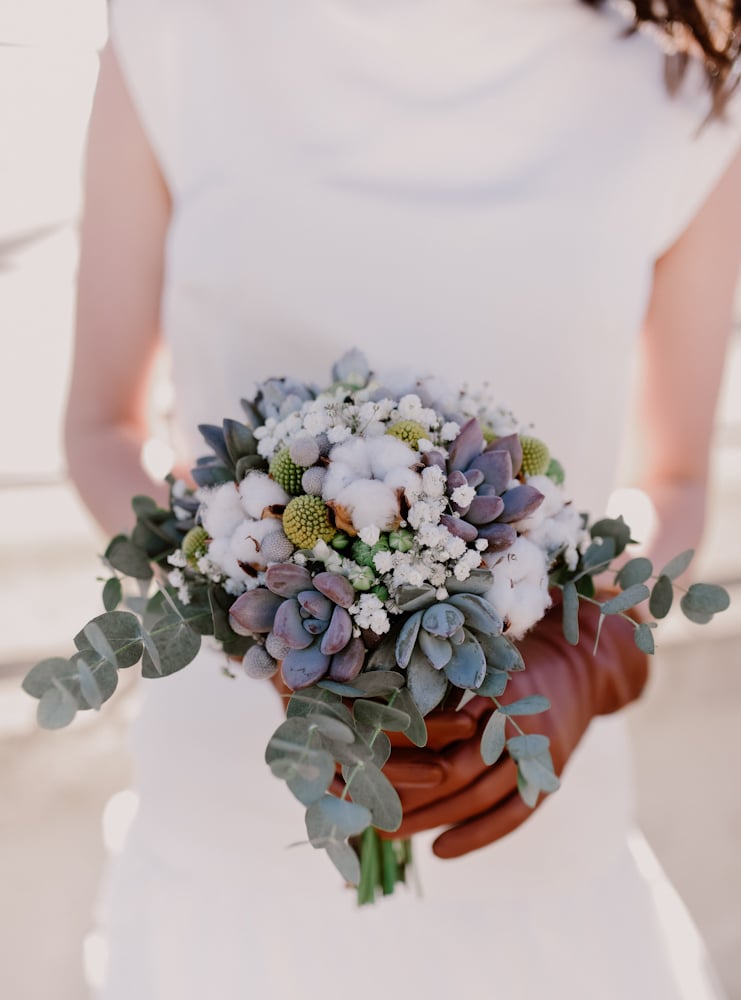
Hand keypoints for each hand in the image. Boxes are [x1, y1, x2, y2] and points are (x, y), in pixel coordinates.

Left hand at [382, 594, 647, 857]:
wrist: (583, 664)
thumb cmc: (510, 654)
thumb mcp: (473, 658)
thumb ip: (436, 687)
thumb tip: (373, 717)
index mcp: (491, 683)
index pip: (437, 729)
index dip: (399, 751)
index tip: (360, 765)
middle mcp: (517, 719)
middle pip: (456, 770)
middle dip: (408, 794)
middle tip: (364, 809)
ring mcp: (538, 751)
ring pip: (480, 797)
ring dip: (433, 820)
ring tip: (390, 833)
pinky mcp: (551, 773)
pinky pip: (514, 815)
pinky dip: (477, 836)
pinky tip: (440, 851)